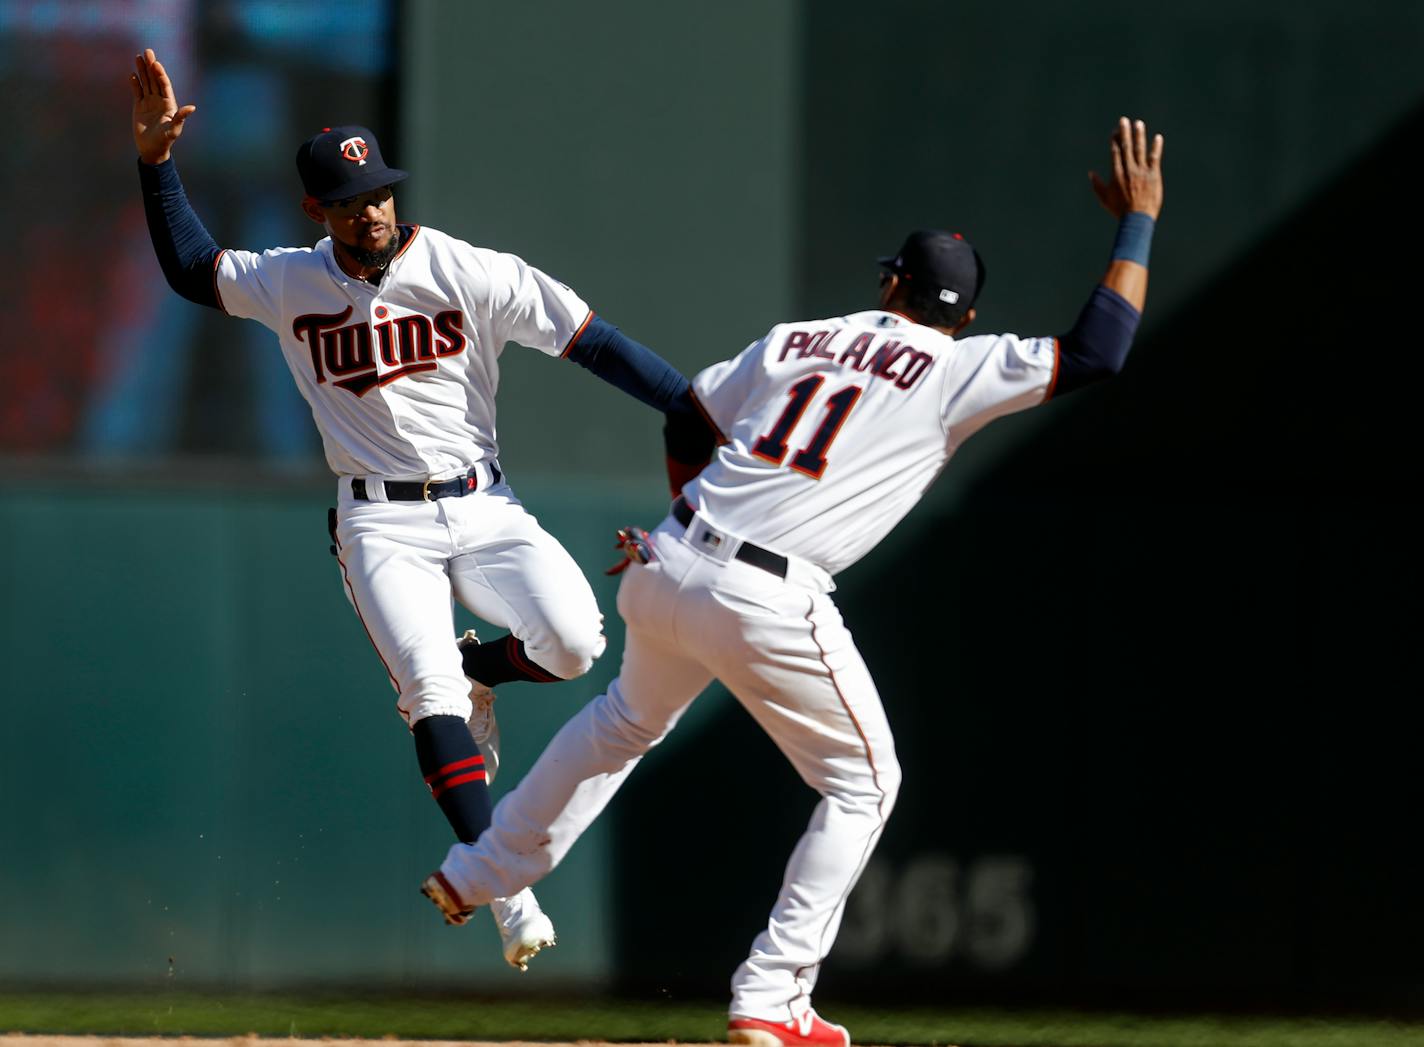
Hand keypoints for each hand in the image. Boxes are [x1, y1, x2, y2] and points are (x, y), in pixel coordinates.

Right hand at [130, 48, 195, 164]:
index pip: (164, 85)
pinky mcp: (139, 106)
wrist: (152, 149)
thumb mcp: (174, 130)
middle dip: (151, 66)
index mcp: (169, 104)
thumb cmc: (165, 141)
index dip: (160, 73)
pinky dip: (135, 83)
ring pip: (145, 83)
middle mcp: (159, 101)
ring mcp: (149, 103)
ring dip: (142, 71)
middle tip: (147, 51)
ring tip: (138, 57)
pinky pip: (137, 92)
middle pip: (154, 79)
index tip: (156, 63)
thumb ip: (181, 118)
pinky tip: (133, 75)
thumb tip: (192, 108)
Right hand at [1089, 116, 1163, 219]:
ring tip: (1138, 123)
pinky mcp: (1153, 175)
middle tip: (1124, 120)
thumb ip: (1097, 185)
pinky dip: (1156, 147)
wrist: (1137, 218)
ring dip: (1139, 135)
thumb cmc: (1119, 210)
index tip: (1115, 131)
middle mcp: (1128, 170)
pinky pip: (1154, 158)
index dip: (1115, 141)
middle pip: (1126, 147)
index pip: (1115, 153)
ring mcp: (1141, 171)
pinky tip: (1157, 138)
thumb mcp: (1104, 199)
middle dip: (1124, 133)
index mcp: (1116, 174)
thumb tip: (1091, 173)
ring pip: (1139, 150)